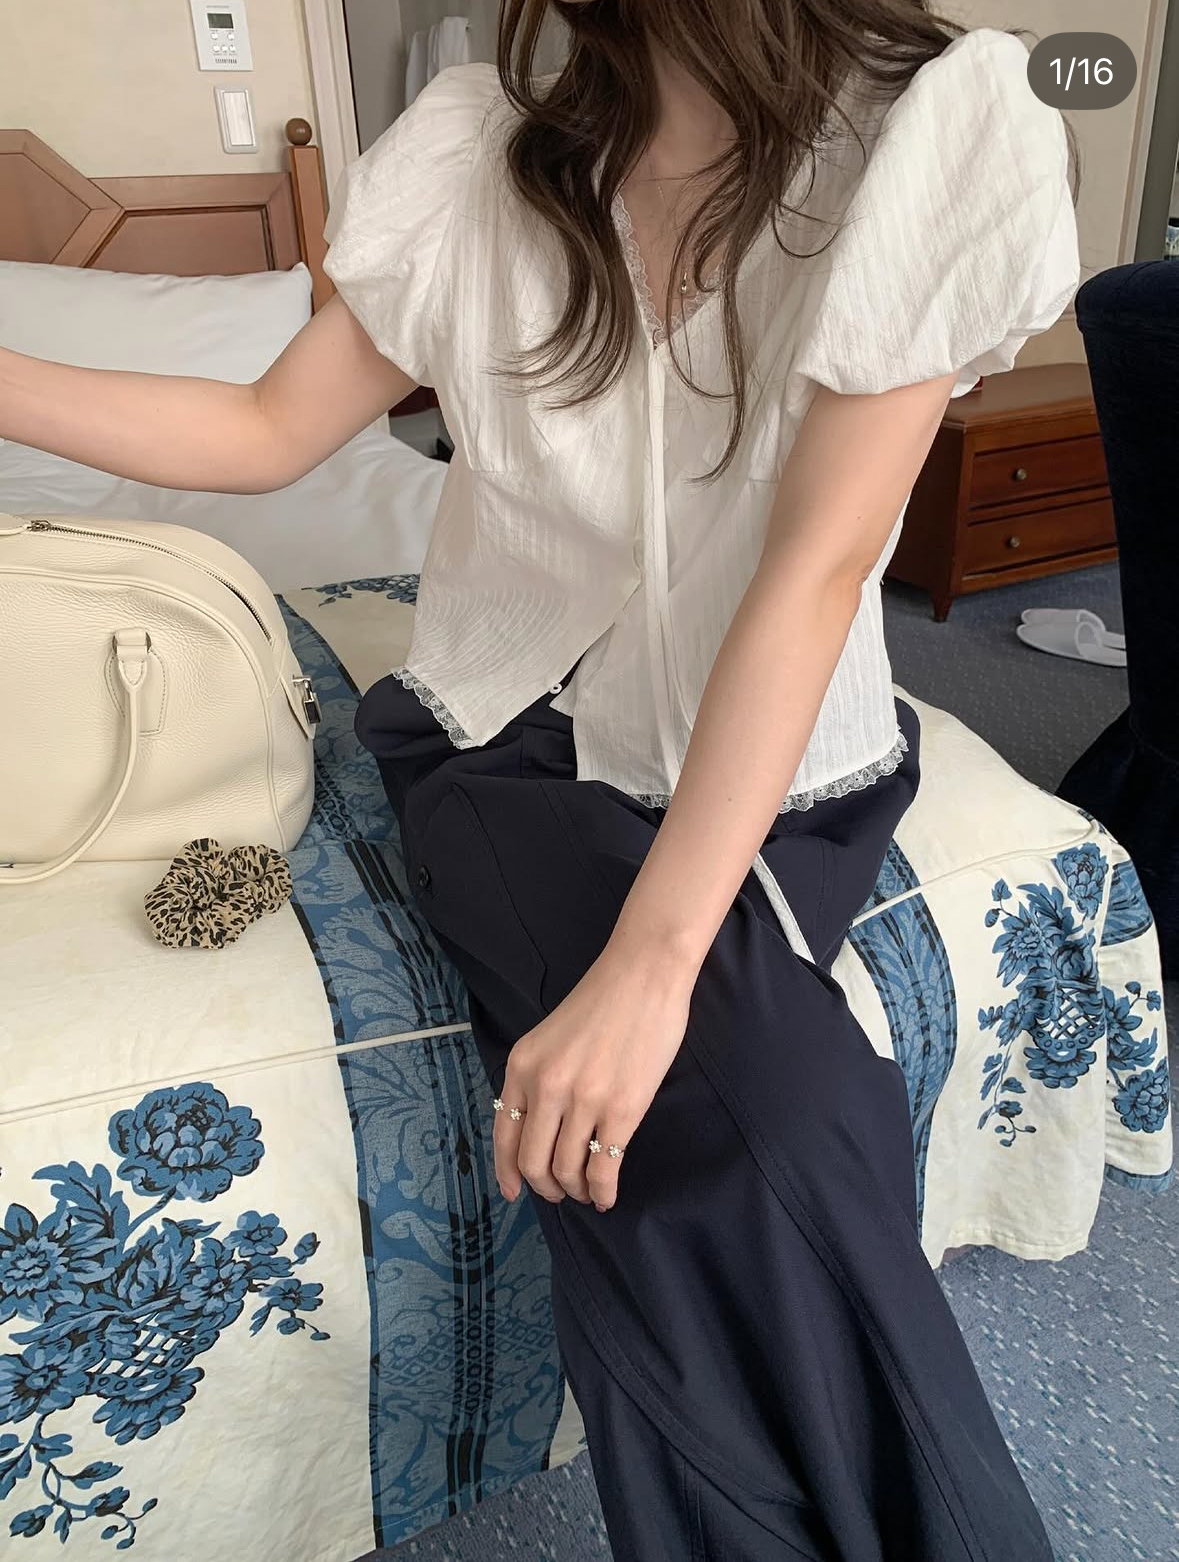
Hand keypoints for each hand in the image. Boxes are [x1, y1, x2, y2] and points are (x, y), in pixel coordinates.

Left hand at [494, 940, 695, 1211]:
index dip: (507, 1172)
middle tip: (561, 1193)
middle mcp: (545, 1087)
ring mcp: (583, 1100)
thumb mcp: (549, 1038)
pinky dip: (603, 1192)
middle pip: (534, 1162)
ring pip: (567, 1171)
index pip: (505, 1135)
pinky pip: (603, 1169)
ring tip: (588, 1191)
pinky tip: (608, 1196)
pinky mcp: (621, 1110)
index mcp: (522, 1066)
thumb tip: (539, 1127)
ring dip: (577, 1191)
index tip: (512, 1193)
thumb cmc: (603, 1000)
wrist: (644, 974)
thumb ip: (539, 1077)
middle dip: (547, 1188)